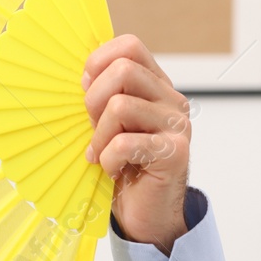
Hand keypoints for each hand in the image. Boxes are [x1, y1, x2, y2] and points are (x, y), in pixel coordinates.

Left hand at [82, 34, 190, 254]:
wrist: (146, 213)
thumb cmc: (123, 166)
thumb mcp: (107, 125)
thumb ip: (102, 97)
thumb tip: (83, 75)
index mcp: (156, 86)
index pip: (130, 46)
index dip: (98, 62)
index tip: (87, 92)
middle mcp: (172, 100)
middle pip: (123, 70)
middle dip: (94, 101)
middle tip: (94, 130)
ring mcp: (177, 126)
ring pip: (120, 107)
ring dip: (99, 137)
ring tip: (103, 155)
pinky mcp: (175, 153)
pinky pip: (124, 144)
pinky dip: (108, 160)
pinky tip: (114, 170)